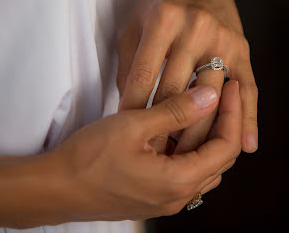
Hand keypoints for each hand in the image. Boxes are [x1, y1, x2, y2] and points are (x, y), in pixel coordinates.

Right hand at [52, 81, 241, 221]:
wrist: (54, 188)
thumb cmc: (88, 158)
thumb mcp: (134, 125)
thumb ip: (176, 111)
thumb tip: (211, 95)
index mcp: (178, 181)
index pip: (226, 147)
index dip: (234, 113)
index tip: (231, 86)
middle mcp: (178, 197)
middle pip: (220, 159)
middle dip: (227, 124)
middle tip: (224, 93)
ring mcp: (165, 201)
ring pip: (204, 167)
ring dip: (210, 138)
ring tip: (206, 108)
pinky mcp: (153, 197)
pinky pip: (185, 174)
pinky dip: (191, 150)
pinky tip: (180, 129)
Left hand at [117, 0, 257, 154]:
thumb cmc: (160, 7)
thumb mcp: (135, 27)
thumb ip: (130, 66)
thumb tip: (129, 110)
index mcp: (164, 20)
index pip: (145, 76)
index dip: (133, 109)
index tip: (126, 136)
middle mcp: (196, 28)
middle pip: (177, 91)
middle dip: (162, 127)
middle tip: (153, 156)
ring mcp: (224, 39)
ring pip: (210, 97)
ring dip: (198, 132)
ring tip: (185, 159)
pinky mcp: (243, 49)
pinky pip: (248, 89)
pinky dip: (248, 119)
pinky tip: (244, 145)